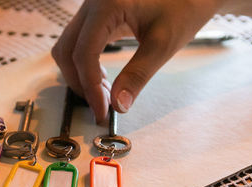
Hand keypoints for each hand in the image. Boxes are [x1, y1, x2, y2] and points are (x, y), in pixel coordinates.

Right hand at [52, 0, 225, 122]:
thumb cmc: (185, 5)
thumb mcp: (163, 44)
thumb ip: (138, 75)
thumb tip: (118, 105)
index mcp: (107, 5)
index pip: (84, 53)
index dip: (90, 87)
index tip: (103, 111)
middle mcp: (93, 3)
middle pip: (66, 50)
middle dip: (80, 82)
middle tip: (101, 105)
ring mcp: (92, 7)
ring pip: (68, 46)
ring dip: (80, 74)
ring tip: (104, 92)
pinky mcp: (97, 14)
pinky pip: (79, 41)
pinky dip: (85, 63)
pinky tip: (103, 78)